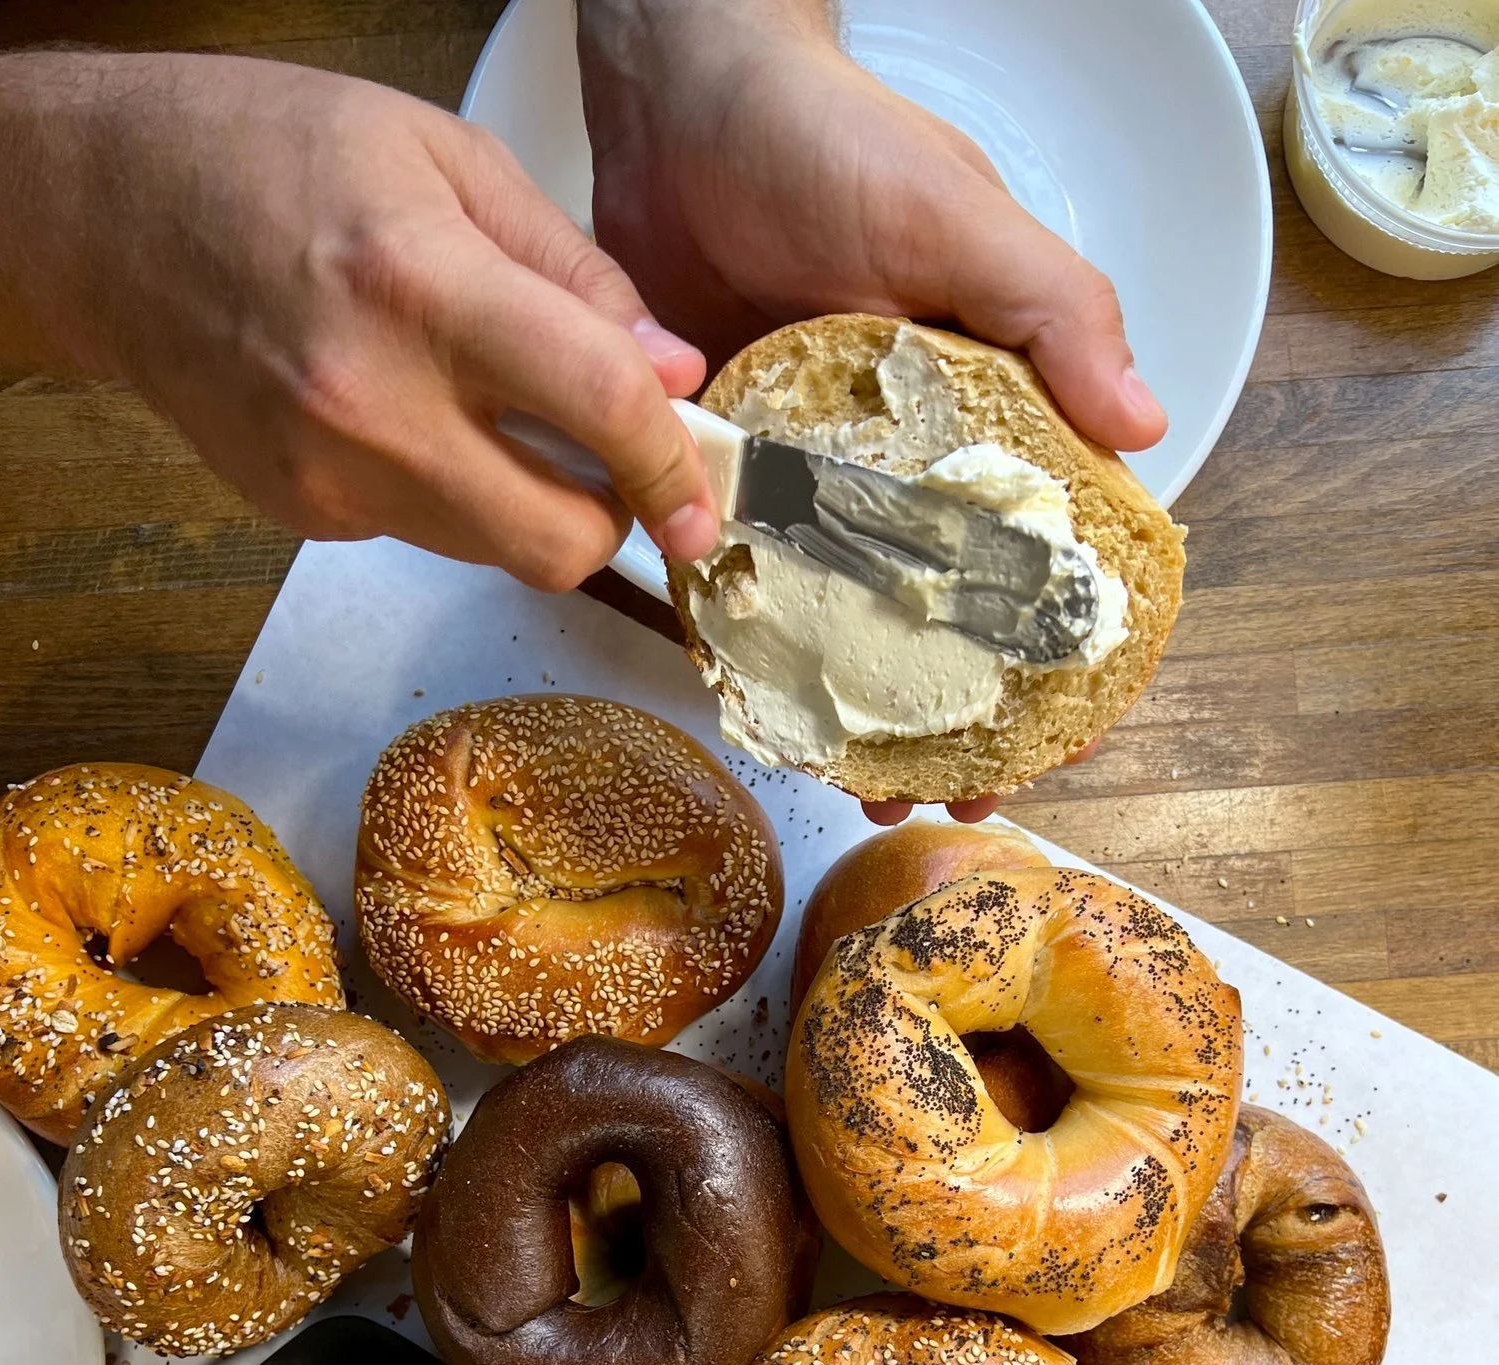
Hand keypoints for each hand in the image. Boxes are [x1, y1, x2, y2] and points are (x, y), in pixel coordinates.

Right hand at [0, 52, 722, 586]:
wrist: (104, 212)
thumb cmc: (275, 154)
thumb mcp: (449, 159)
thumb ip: (577, 275)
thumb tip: (669, 369)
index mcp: (423, 287)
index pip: (599, 410)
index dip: (675, 466)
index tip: (706, 497)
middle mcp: (373, 405)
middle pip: (554, 543)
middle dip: (611, 522)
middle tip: (614, 470)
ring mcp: (329, 475)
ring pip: (493, 553)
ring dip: (534, 510)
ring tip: (508, 423)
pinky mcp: (301, 512)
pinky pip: (425, 533)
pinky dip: (454, 495)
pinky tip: (418, 421)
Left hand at [579, 1, 1158, 821]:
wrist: (681, 109)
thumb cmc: (835, 145)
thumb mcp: (961, 216)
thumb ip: (1053, 309)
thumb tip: (1145, 428)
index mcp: (980, 412)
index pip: (1032, 555)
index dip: (1046, 656)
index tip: (1044, 740)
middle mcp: (896, 457)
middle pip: (932, 611)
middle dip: (939, 711)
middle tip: (930, 793)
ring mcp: (805, 471)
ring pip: (836, 611)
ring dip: (845, 700)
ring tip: (848, 779)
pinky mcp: (719, 463)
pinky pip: (737, 567)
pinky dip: (746, 634)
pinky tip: (753, 699)